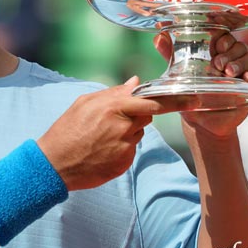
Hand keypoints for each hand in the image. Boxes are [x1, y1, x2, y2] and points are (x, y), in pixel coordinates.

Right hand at [37, 77, 180, 190]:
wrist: (54, 165)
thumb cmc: (66, 130)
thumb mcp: (85, 103)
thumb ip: (113, 92)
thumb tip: (135, 82)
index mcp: (114, 107)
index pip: (152, 100)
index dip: (175, 100)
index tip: (193, 98)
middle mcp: (123, 127)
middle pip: (148, 115)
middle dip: (139, 113)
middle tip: (117, 118)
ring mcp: (125, 147)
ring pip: (138, 132)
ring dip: (127, 131)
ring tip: (101, 135)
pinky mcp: (124, 163)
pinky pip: (131, 150)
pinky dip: (121, 147)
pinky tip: (101, 149)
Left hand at [153, 31, 247, 136]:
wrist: (201, 120)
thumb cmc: (191, 93)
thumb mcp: (179, 74)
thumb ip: (170, 55)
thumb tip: (158, 37)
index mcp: (217, 51)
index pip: (226, 35)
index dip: (224, 36)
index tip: (217, 44)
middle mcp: (233, 58)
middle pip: (240, 45)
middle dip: (231, 51)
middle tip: (218, 63)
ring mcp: (244, 72)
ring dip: (241, 62)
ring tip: (228, 72)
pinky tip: (247, 78)